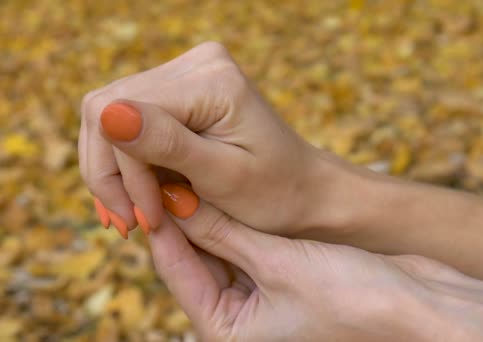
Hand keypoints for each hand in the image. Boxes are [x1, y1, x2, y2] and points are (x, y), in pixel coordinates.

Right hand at [80, 42, 326, 237]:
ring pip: (109, 116)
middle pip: (108, 110)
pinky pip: (128, 123)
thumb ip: (167, 144)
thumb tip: (107, 114)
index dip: (121, 172)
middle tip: (132, 223)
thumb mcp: (223, 177)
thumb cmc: (274, 192)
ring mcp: (187, 73)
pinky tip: (140, 197)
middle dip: (111, 174)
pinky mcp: (179, 91)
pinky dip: (126, 164)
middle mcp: (197, 63)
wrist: (301, 190)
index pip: (126, 113)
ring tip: (137, 216)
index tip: (143, 220)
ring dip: (114, 172)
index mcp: (213, 80)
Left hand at [149, 183, 448, 340]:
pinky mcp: (285, 283)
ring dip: (211, 219)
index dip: (164, 224)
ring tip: (192, 172)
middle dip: (185, 219)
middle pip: (197, 262)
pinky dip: (238, 224)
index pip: (178, 272)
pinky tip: (227, 191)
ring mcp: (263, 304)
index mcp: (227, 335)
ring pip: (222, 252)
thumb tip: (175, 199)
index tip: (150, 180)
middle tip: (169, 168)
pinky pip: (249, 249)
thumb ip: (223, 232)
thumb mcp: (277, 263)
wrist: (419, 306)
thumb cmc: (352, 298)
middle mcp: (241, 324)